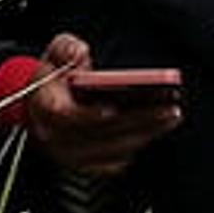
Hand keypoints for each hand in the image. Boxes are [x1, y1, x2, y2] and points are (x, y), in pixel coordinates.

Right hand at [21, 32, 181, 178]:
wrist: (43, 102)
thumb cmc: (56, 76)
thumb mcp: (57, 51)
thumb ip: (66, 47)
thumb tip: (76, 53)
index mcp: (45, 108)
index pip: (66, 116)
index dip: (90, 115)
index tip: (115, 108)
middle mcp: (54, 136)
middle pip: (100, 135)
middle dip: (137, 122)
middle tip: (168, 109)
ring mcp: (69, 154)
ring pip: (111, 151)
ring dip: (144, 135)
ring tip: (171, 117)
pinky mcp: (84, 164)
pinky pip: (114, 163)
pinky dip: (136, 147)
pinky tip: (156, 130)